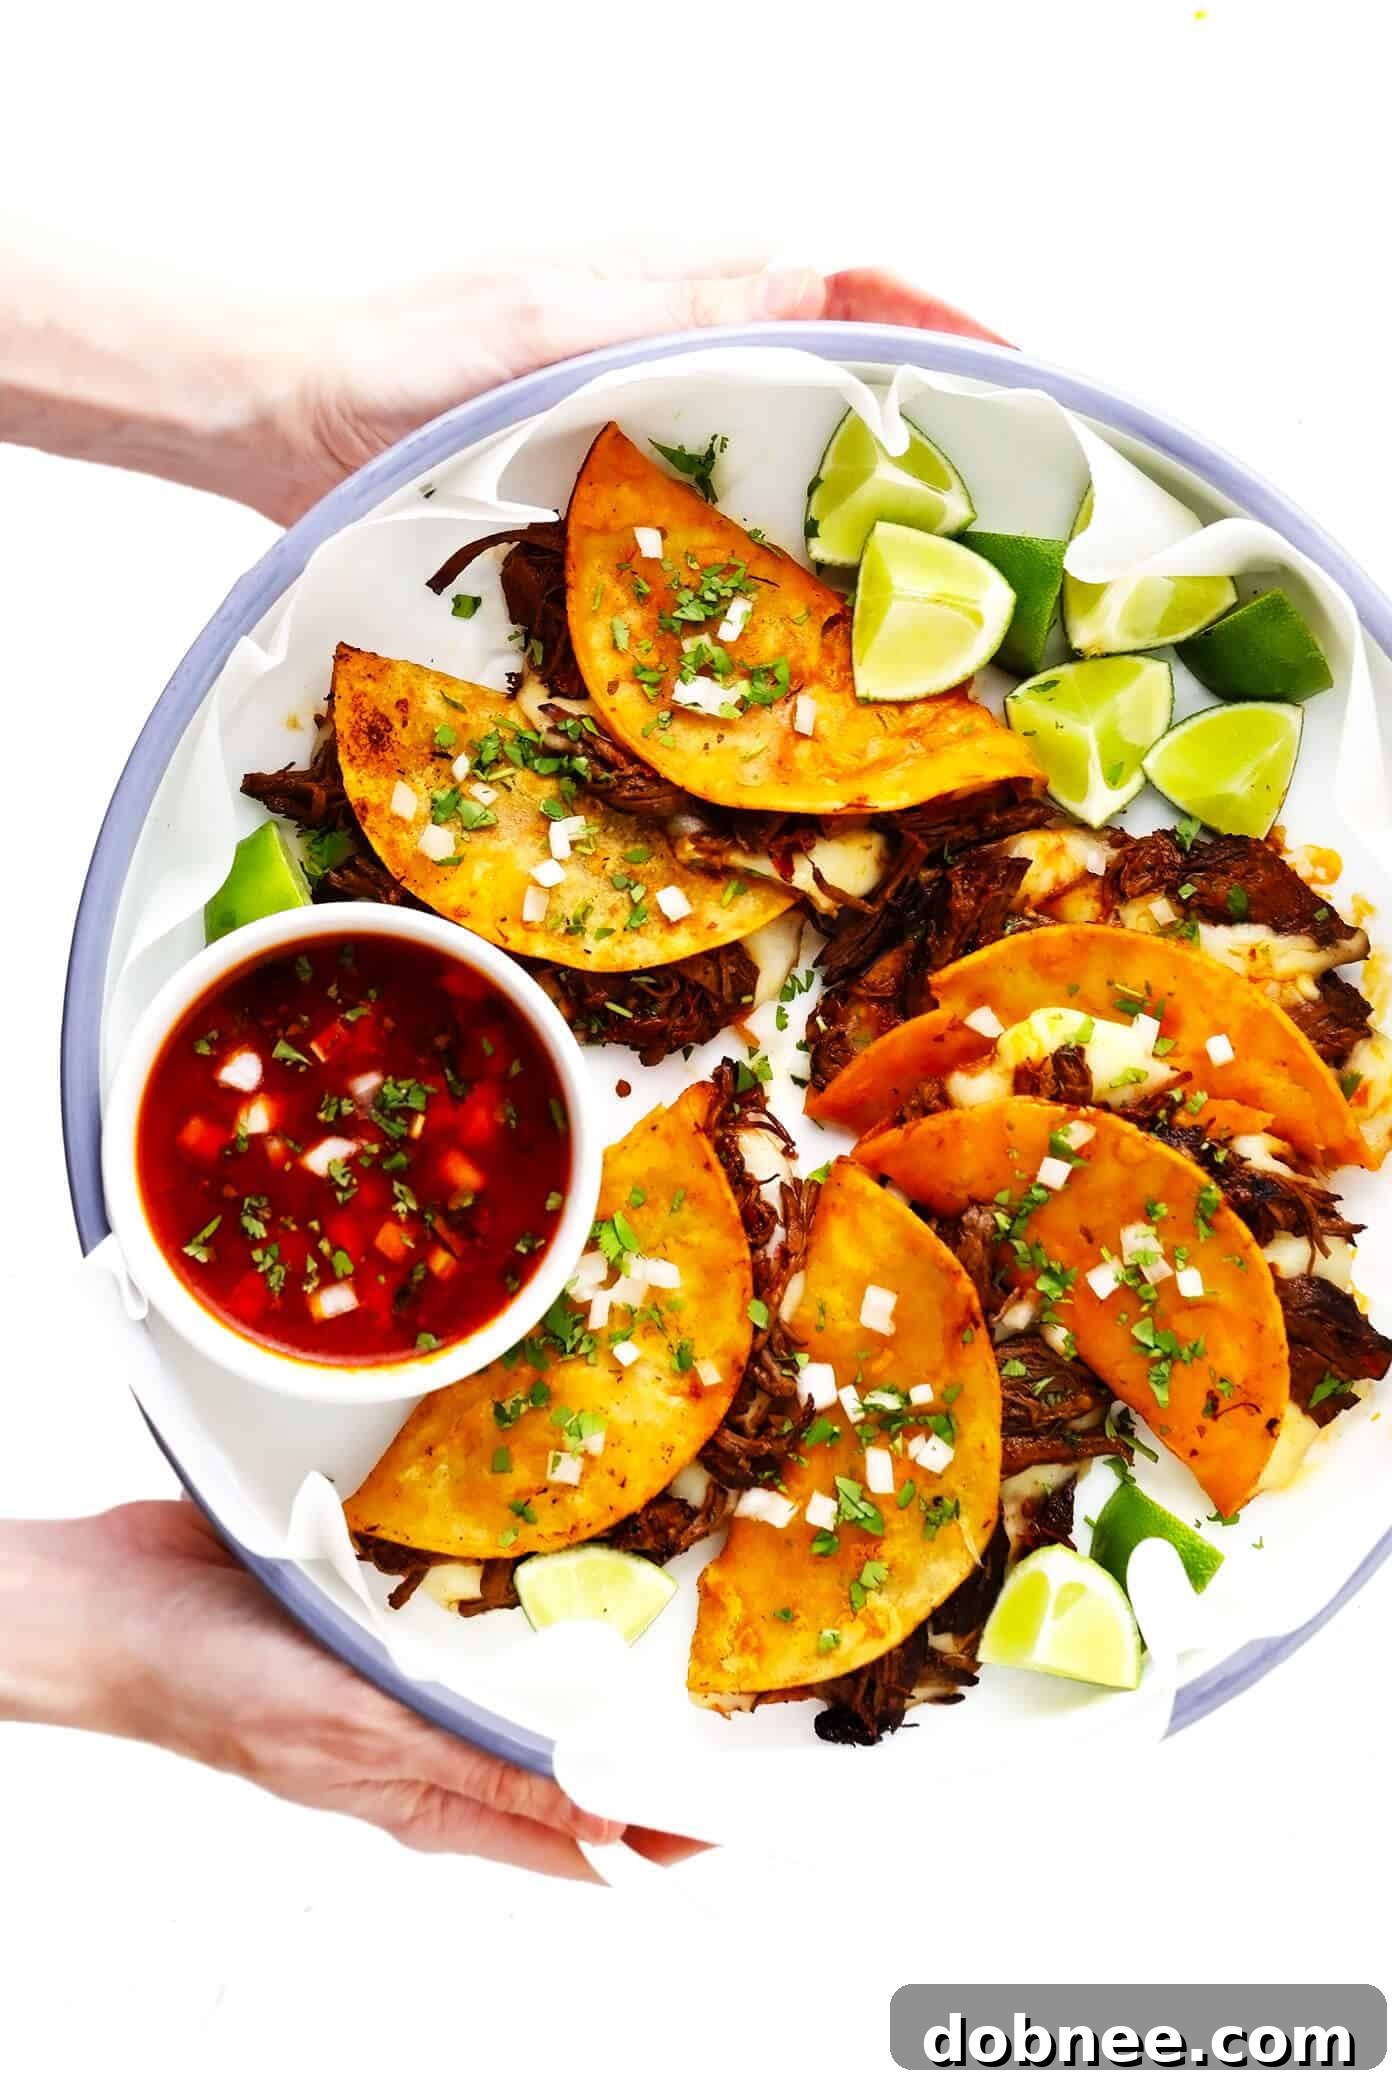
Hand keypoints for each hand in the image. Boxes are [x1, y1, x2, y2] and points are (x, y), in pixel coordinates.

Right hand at [0, 1501, 695, 1878]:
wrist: (122, 1601)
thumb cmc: (211, 1685)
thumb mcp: (359, 1737)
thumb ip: (479, 1772)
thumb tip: (597, 1818)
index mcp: (426, 1794)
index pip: (567, 1838)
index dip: (650, 1836)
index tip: (729, 1818)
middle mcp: (428, 1736)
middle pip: (559, 1753)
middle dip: (637, 1736)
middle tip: (720, 1697)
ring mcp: (408, 1667)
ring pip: (523, 1670)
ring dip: (585, 1647)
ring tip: (663, 1609)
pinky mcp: (388, 1604)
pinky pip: (471, 1600)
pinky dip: (517, 1580)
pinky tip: (554, 1544)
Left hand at [254, 258, 1007, 522]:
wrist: (302, 414)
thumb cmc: (409, 359)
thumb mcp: (554, 325)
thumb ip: (679, 310)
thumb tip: (817, 288)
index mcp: (684, 284)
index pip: (850, 287)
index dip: (944, 327)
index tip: (1025, 382)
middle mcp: (681, 338)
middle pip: (838, 364)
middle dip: (932, 415)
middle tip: (1010, 494)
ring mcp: (649, 406)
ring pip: (787, 436)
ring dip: (862, 487)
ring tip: (937, 564)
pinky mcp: (611, 469)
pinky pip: (721, 497)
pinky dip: (777, 535)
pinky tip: (803, 597)